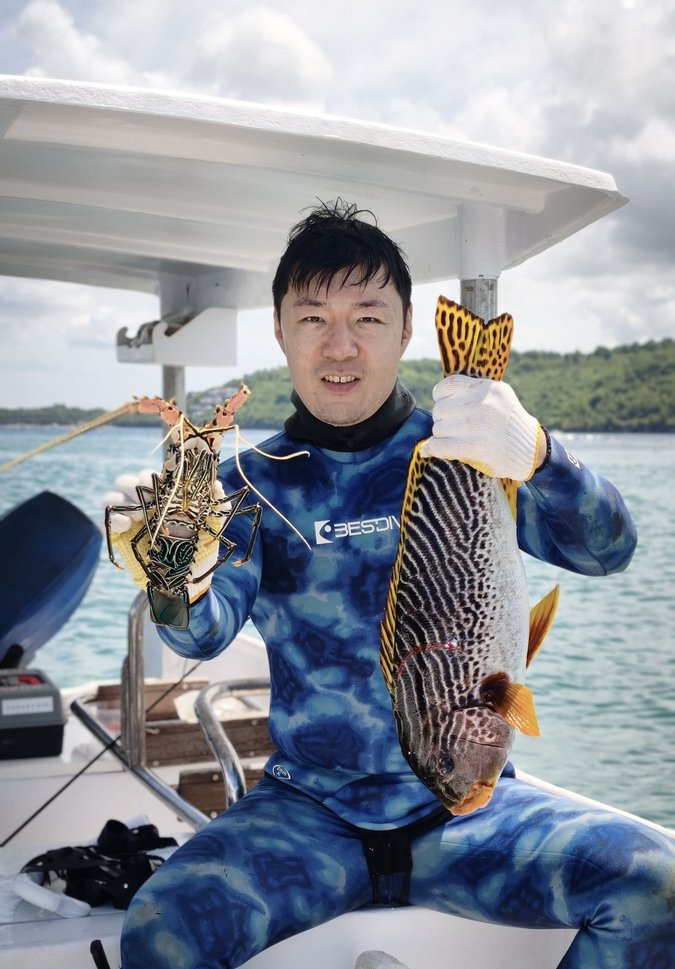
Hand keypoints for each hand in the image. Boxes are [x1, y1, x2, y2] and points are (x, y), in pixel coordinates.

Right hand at [103, 469, 223, 603]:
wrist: (188, 582)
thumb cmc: (201, 549)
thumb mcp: (212, 527)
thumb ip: (217, 505)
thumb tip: (217, 485)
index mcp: (165, 496)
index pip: (151, 476)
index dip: (151, 476)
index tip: (159, 485)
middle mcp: (144, 504)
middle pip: (128, 482)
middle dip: (133, 485)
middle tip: (146, 500)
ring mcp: (130, 519)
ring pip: (113, 496)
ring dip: (122, 499)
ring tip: (137, 514)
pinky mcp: (119, 536)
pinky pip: (108, 520)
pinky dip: (114, 518)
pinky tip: (126, 525)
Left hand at [420, 374, 542, 479]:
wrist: (531, 451)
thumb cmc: (510, 424)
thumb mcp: (499, 397)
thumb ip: (474, 392)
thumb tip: (440, 396)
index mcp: (486, 388)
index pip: (446, 386)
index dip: (441, 398)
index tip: (447, 409)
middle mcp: (481, 402)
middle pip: (440, 409)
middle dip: (443, 421)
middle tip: (453, 429)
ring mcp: (477, 423)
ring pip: (438, 428)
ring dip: (442, 436)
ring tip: (455, 440)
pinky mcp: (473, 446)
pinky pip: (439, 445)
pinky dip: (432, 449)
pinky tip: (431, 451)